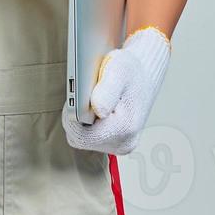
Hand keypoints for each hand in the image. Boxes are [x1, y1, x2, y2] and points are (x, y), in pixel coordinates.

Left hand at [62, 25, 171, 154]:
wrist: (143, 75)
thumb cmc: (130, 71)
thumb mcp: (119, 69)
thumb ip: (107, 90)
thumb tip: (97, 110)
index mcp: (124, 128)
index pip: (81, 136)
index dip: (71, 116)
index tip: (76, 96)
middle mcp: (124, 142)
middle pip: (80, 139)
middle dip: (76, 118)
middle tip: (83, 96)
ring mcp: (121, 145)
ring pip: (83, 138)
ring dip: (81, 120)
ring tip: (91, 100)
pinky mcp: (116, 143)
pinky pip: (90, 137)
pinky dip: (87, 123)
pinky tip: (94, 107)